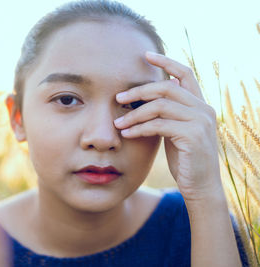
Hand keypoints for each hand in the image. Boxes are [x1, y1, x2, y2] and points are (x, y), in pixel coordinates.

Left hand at [114, 51, 221, 201]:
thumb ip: (167, 114)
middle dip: (139, 91)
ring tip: (118, 122)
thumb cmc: (185, 158)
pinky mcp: (192, 136)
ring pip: (160, 106)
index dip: (166, 62)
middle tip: (118, 98)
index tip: (146, 55)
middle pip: (166, 88)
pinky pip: (158, 125)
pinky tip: (127, 134)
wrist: (201, 186)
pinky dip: (139, 128)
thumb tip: (143, 98)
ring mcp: (200, 122)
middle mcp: (203, 109)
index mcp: (200, 105)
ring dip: (135, 113)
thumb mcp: (175, 131)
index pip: (185, 74)